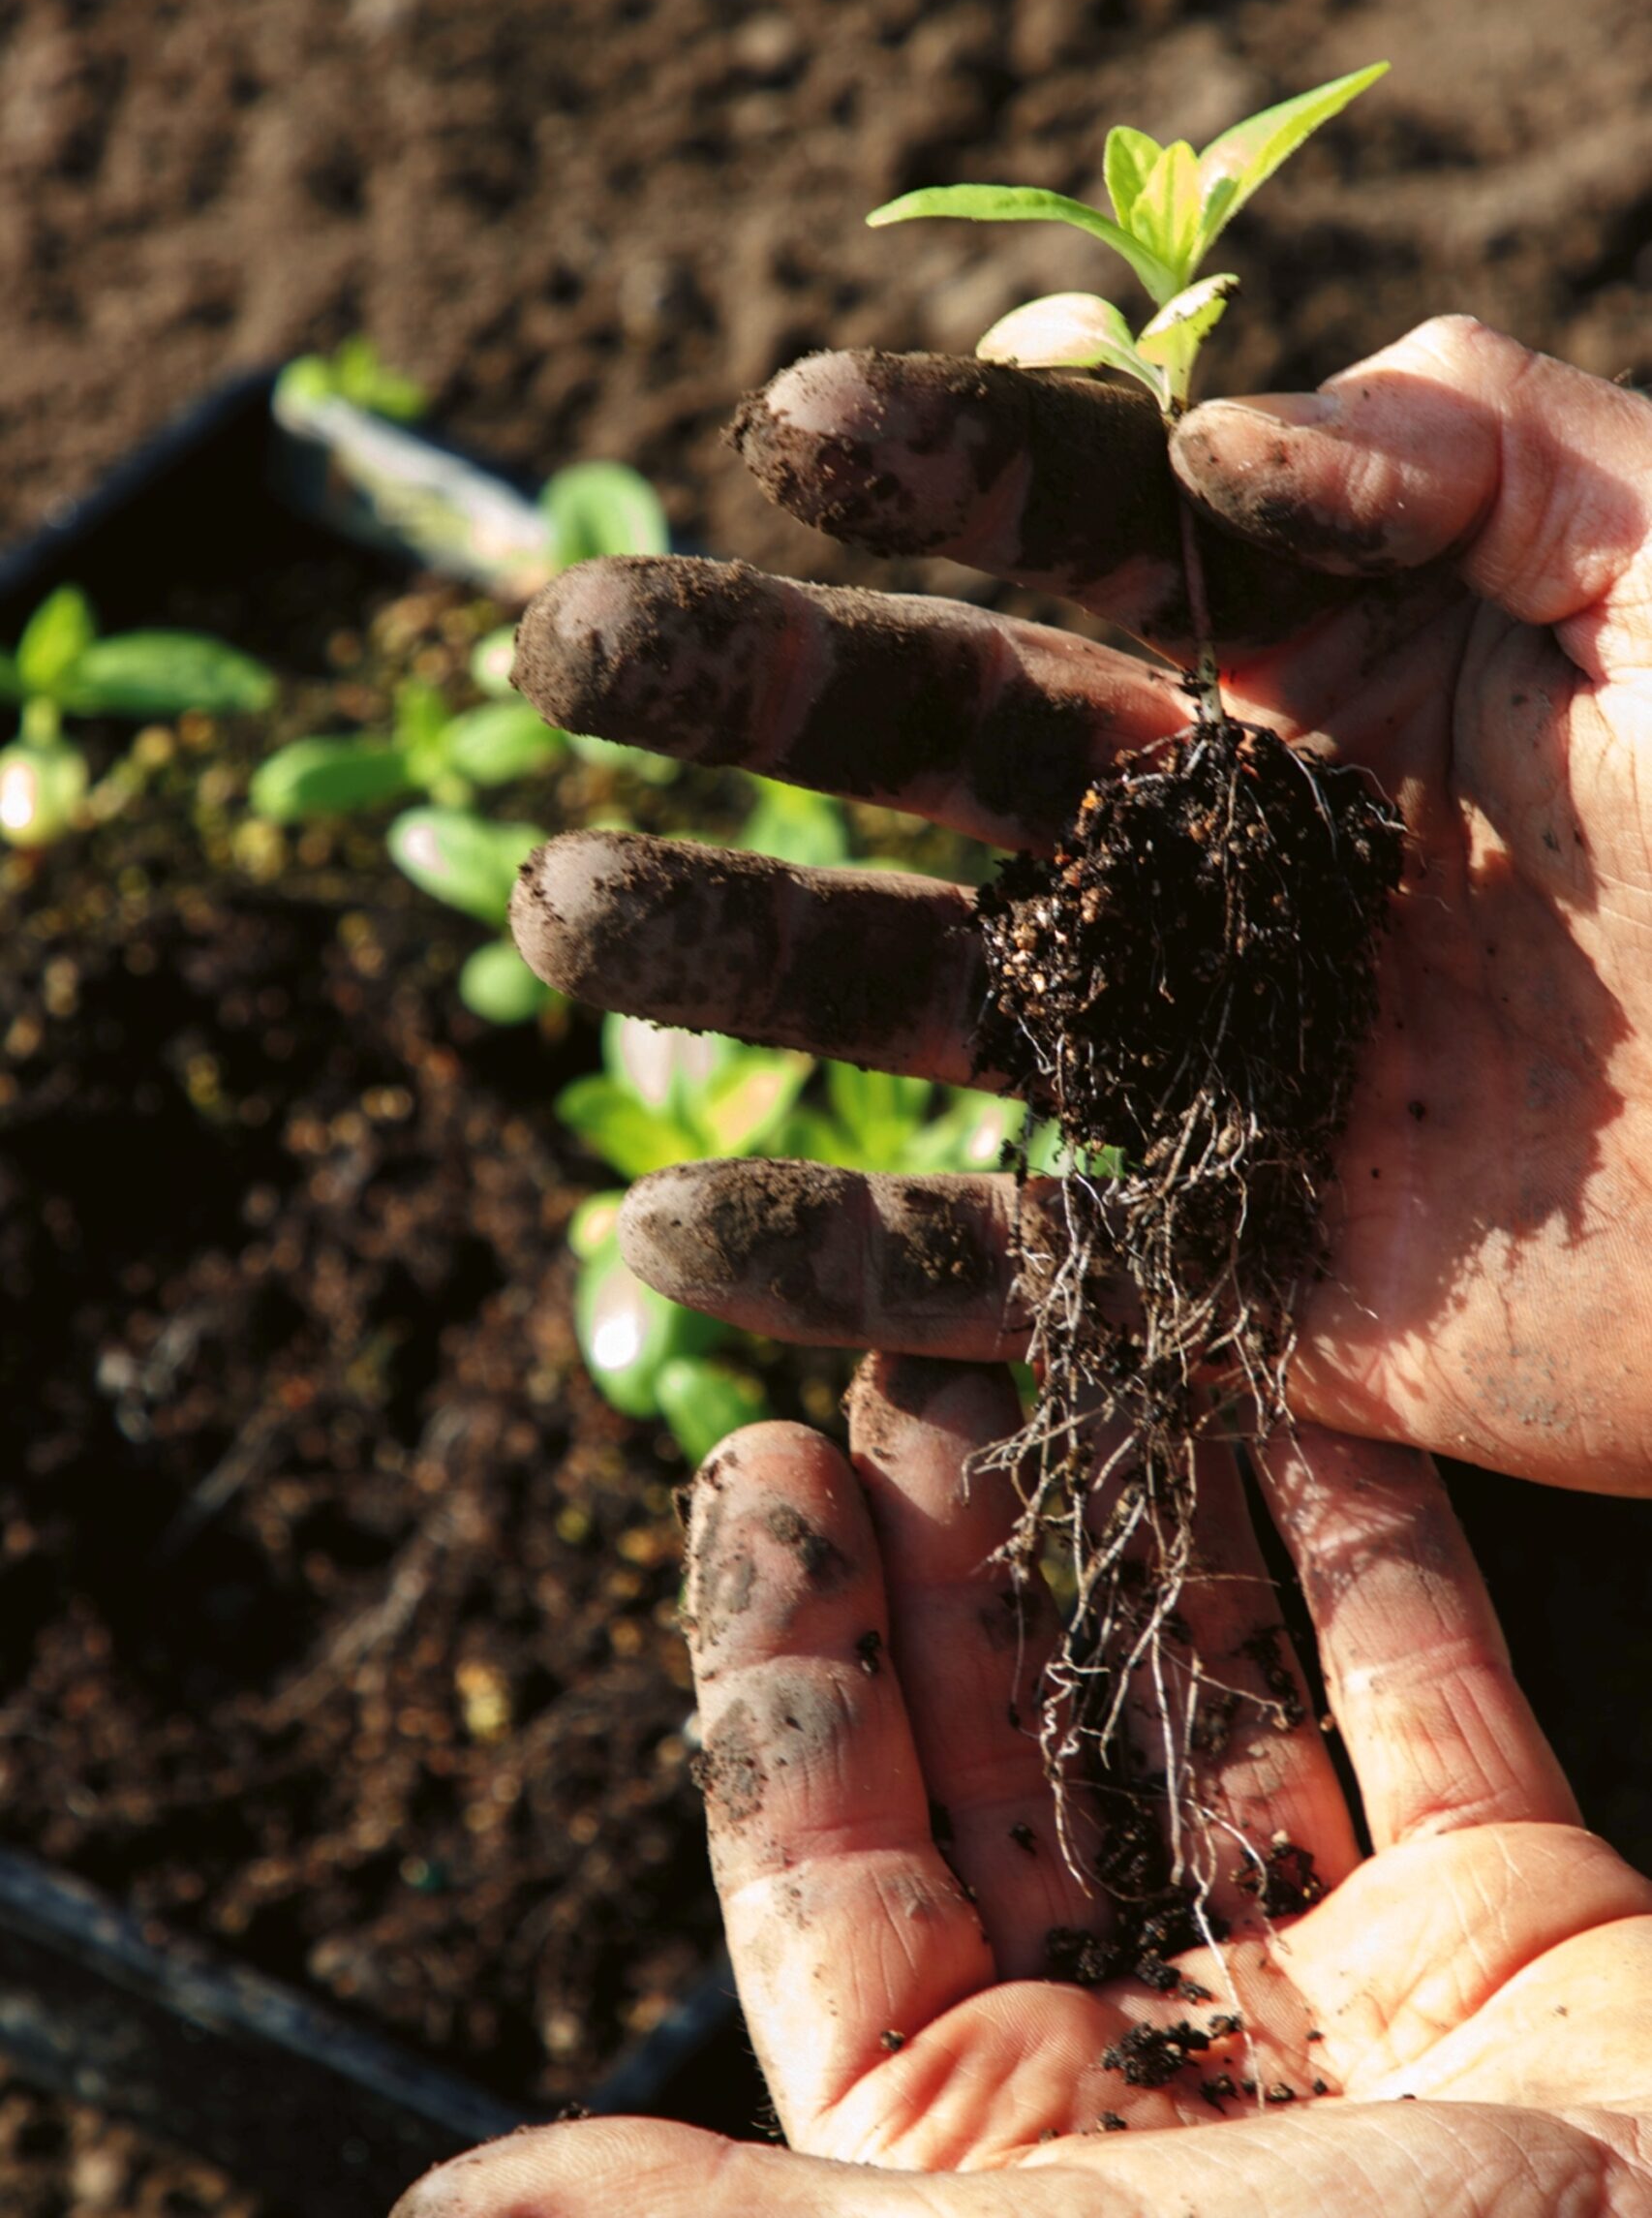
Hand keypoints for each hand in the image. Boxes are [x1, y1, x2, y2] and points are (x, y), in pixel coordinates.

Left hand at [395, 1377, 1651, 2215]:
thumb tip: (450, 2205)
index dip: (784, 1660)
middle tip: (906, 1342)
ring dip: (1143, 1517)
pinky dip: (1368, 1543)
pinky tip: (1306, 1398)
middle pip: (1011, 1749)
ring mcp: (1343, 1990)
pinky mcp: (1518, 1918)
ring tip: (1075, 1330)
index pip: (834, 1868)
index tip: (757, 1461)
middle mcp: (1155, 2068)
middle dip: (953, 1542)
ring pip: (1202, 1695)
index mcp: (993, 2154)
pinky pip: (1423, 1691)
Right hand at [510, 320, 1651, 1490]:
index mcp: (1350, 668)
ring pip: (932, 997)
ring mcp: (1219, 1066)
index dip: (948, 476)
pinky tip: (667, 1230)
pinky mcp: (1230, 1276)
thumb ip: (1476, 443)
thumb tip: (1218, 439)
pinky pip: (999, 1270)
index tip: (793, 432)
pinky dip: (835, 1261)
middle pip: (957, 755)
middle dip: (762, 698)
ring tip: (559, 905)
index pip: (1099, 541)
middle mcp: (1250, 853)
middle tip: (577, 653)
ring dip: (739, 955)